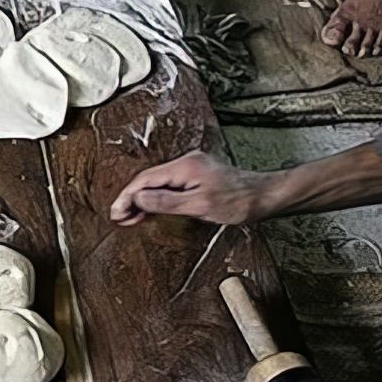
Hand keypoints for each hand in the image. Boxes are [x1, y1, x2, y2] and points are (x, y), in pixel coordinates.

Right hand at [109, 151, 275, 225]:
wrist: (265, 197)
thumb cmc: (238, 202)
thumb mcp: (200, 205)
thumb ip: (166, 201)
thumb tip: (138, 198)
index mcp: (184, 167)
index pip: (144, 180)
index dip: (126, 197)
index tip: (116, 214)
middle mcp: (185, 163)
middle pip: (148, 180)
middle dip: (130, 199)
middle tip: (119, 219)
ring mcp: (191, 169)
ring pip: (157, 183)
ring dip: (142, 200)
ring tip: (129, 217)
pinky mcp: (196, 177)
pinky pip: (168, 186)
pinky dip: (156, 198)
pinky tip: (150, 209)